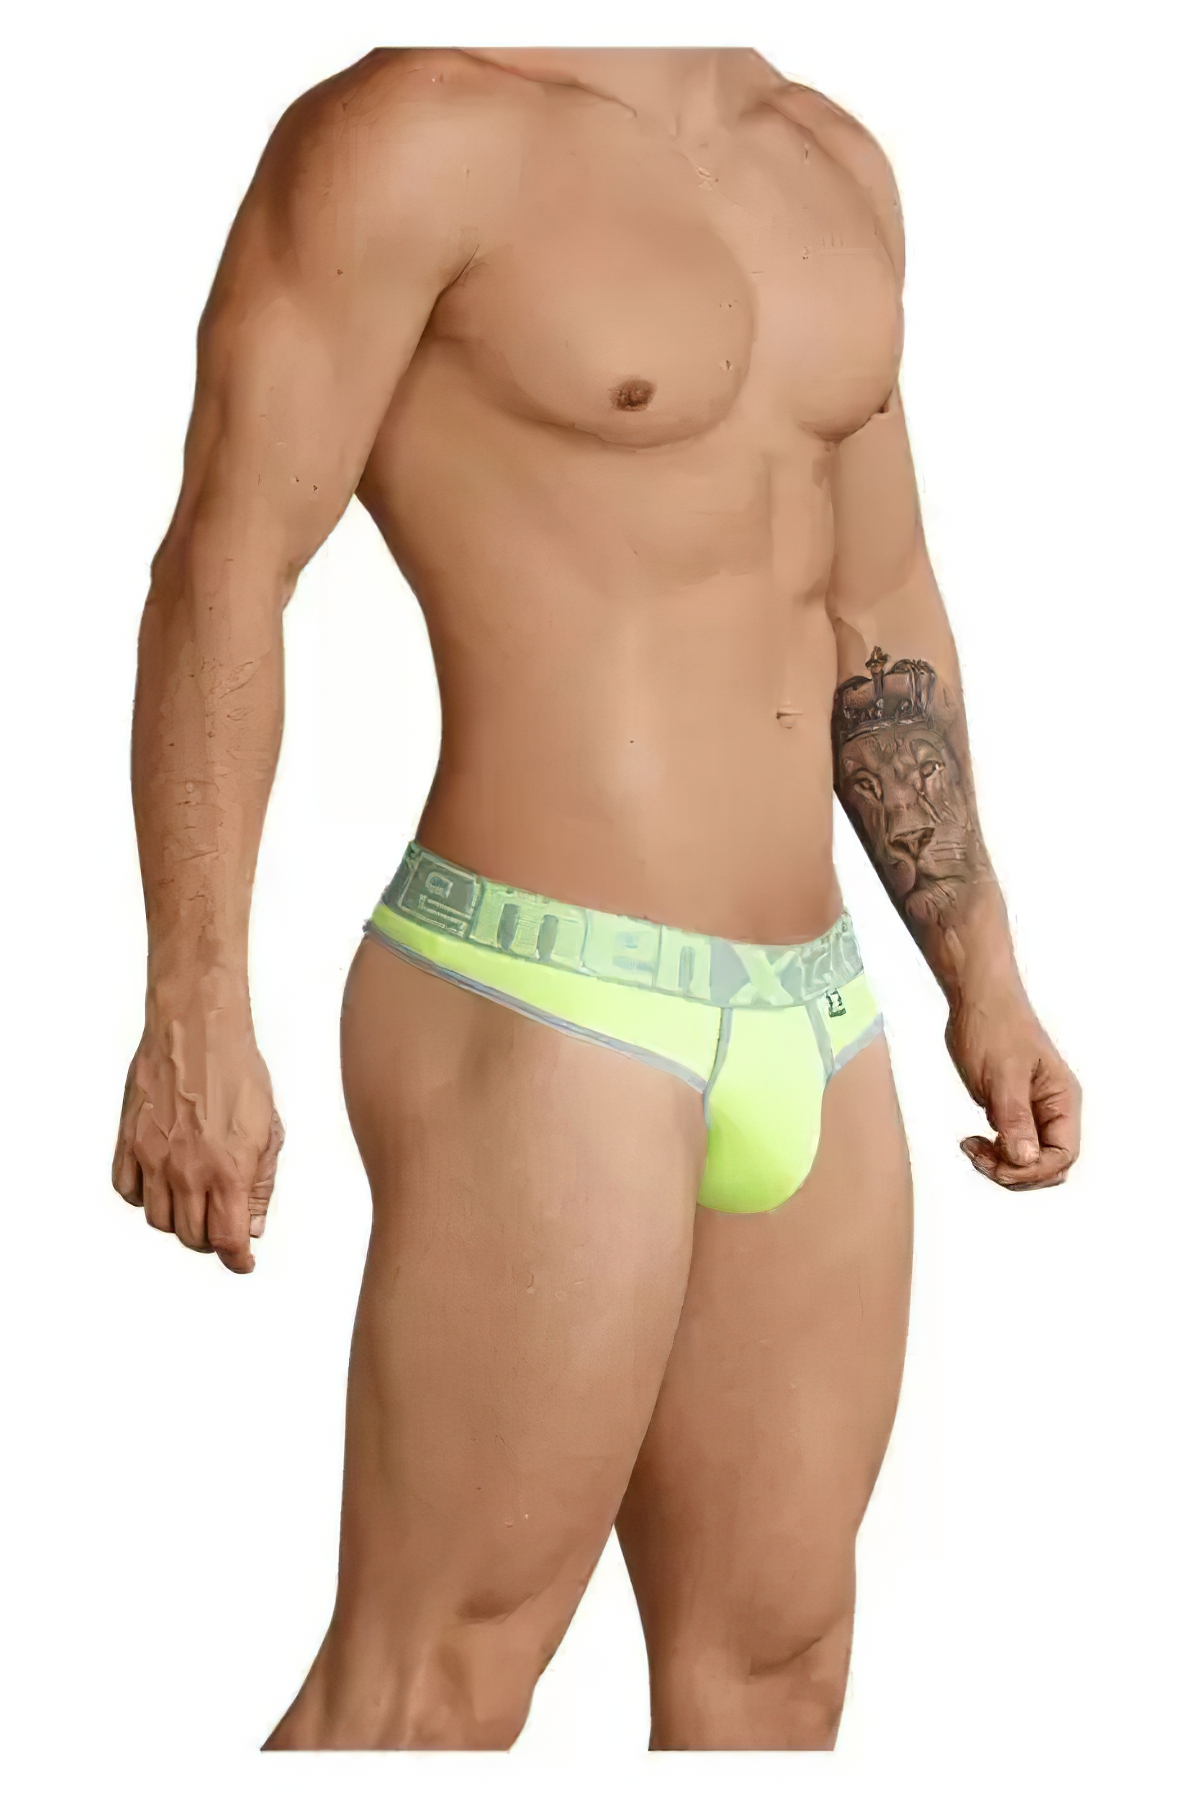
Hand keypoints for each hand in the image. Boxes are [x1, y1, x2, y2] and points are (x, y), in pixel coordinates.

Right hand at [112, 987, 283, 1272]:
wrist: (196, 1030)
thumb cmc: (238, 1071)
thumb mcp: (268, 1130)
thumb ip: (261, 1183)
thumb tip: (254, 1225)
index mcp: (229, 1170)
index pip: (229, 1241)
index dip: (238, 1259)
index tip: (243, 1261)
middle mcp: (187, 1171)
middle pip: (191, 1237)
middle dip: (211, 1240)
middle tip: (221, 1227)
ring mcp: (153, 1158)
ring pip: (158, 1221)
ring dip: (178, 1222)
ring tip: (194, 1204)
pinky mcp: (129, 1141)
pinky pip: (128, 1192)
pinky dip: (144, 1198)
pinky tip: (162, 1185)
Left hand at [946, 986, 1080, 1190]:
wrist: (976, 999)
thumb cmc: (994, 1027)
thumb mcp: (1002, 1074)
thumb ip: (1015, 1118)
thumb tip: (1027, 1160)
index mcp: (1062, 1099)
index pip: (1063, 1155)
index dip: (1033, 1171)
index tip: (998, 1166)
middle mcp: (1053, 1109)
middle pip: (1047, 1165)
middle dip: (1015, 1172)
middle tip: (979, 1156)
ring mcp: (1032, 1111)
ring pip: (1027, 1160)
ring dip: (1000, 1165)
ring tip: (971, 1148)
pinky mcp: (1011, 1110)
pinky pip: (1010, 1147)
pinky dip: (992, 1153)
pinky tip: (971, 1142)